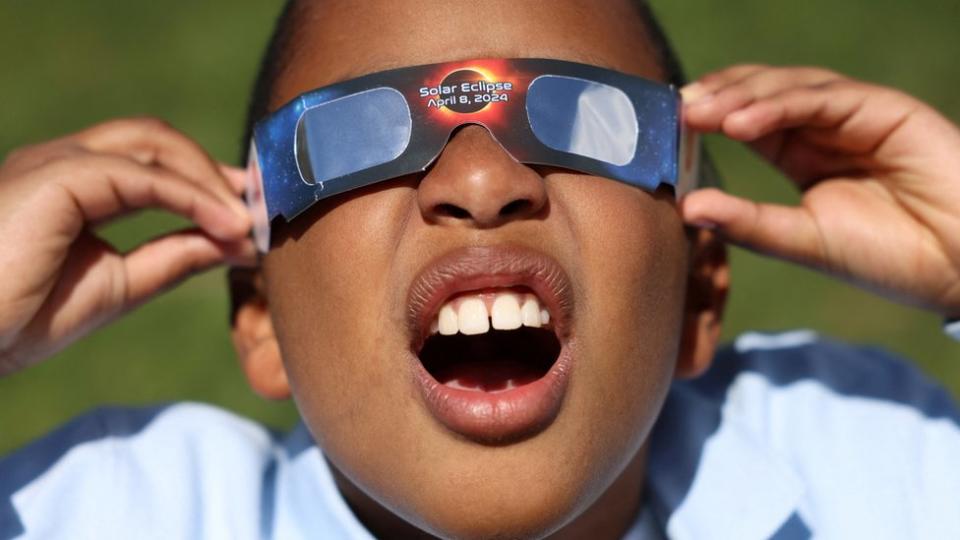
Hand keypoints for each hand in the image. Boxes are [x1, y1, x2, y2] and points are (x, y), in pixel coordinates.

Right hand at [0, 118, 253, 374]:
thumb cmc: (20, 318)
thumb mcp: (118, 285)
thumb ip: (173, 257)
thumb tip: (233, 240)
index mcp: (72, 184)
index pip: (151, 159)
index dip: (206, 179)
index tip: (250, 210)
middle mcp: (63, 162)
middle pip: (156, 139)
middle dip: (214, 168)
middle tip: (260, 205)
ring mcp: (57, 163)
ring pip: (154, 145)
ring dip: (210, 179)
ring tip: (248, 220)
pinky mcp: (58, 177)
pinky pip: (143, 175)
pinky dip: (193, 197)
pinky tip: (227, 225)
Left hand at [681, 65, 959, 316]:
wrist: (959, 266)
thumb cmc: (887, 257)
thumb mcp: (804, 241)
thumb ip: (749, 223)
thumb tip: (686, 207)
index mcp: (800, 155)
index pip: (743, 121)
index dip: (704, 120)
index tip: (663, 130)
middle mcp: (822, 128)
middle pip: (758, 94)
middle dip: (714, 99)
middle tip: (673, 113)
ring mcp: (853, 115)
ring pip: (787, 87)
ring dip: (739, 97)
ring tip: (699, 114)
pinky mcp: (882, 109)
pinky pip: (823, 99)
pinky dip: (779, 105)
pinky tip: (742, 121)